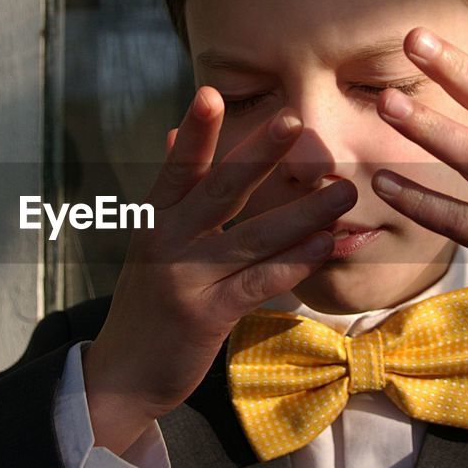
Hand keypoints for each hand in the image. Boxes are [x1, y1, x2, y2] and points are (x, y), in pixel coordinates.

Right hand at [82, 86, 355, 454]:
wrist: (123, 375)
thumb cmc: (147, 305)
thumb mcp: (149, 245)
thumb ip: (171, 193)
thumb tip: (173, 134)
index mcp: (154, 221)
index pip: (176, 168)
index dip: (194, 132)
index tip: (210, 92)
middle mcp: (167, 244)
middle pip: (218, 192)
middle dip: (258, 155)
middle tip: (295, 121)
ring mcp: (187, 280)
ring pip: (253, 238)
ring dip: (303, 213)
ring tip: (343, 191)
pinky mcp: (209, 316)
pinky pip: (261, 283)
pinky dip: (297, 262)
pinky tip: (327, 245)